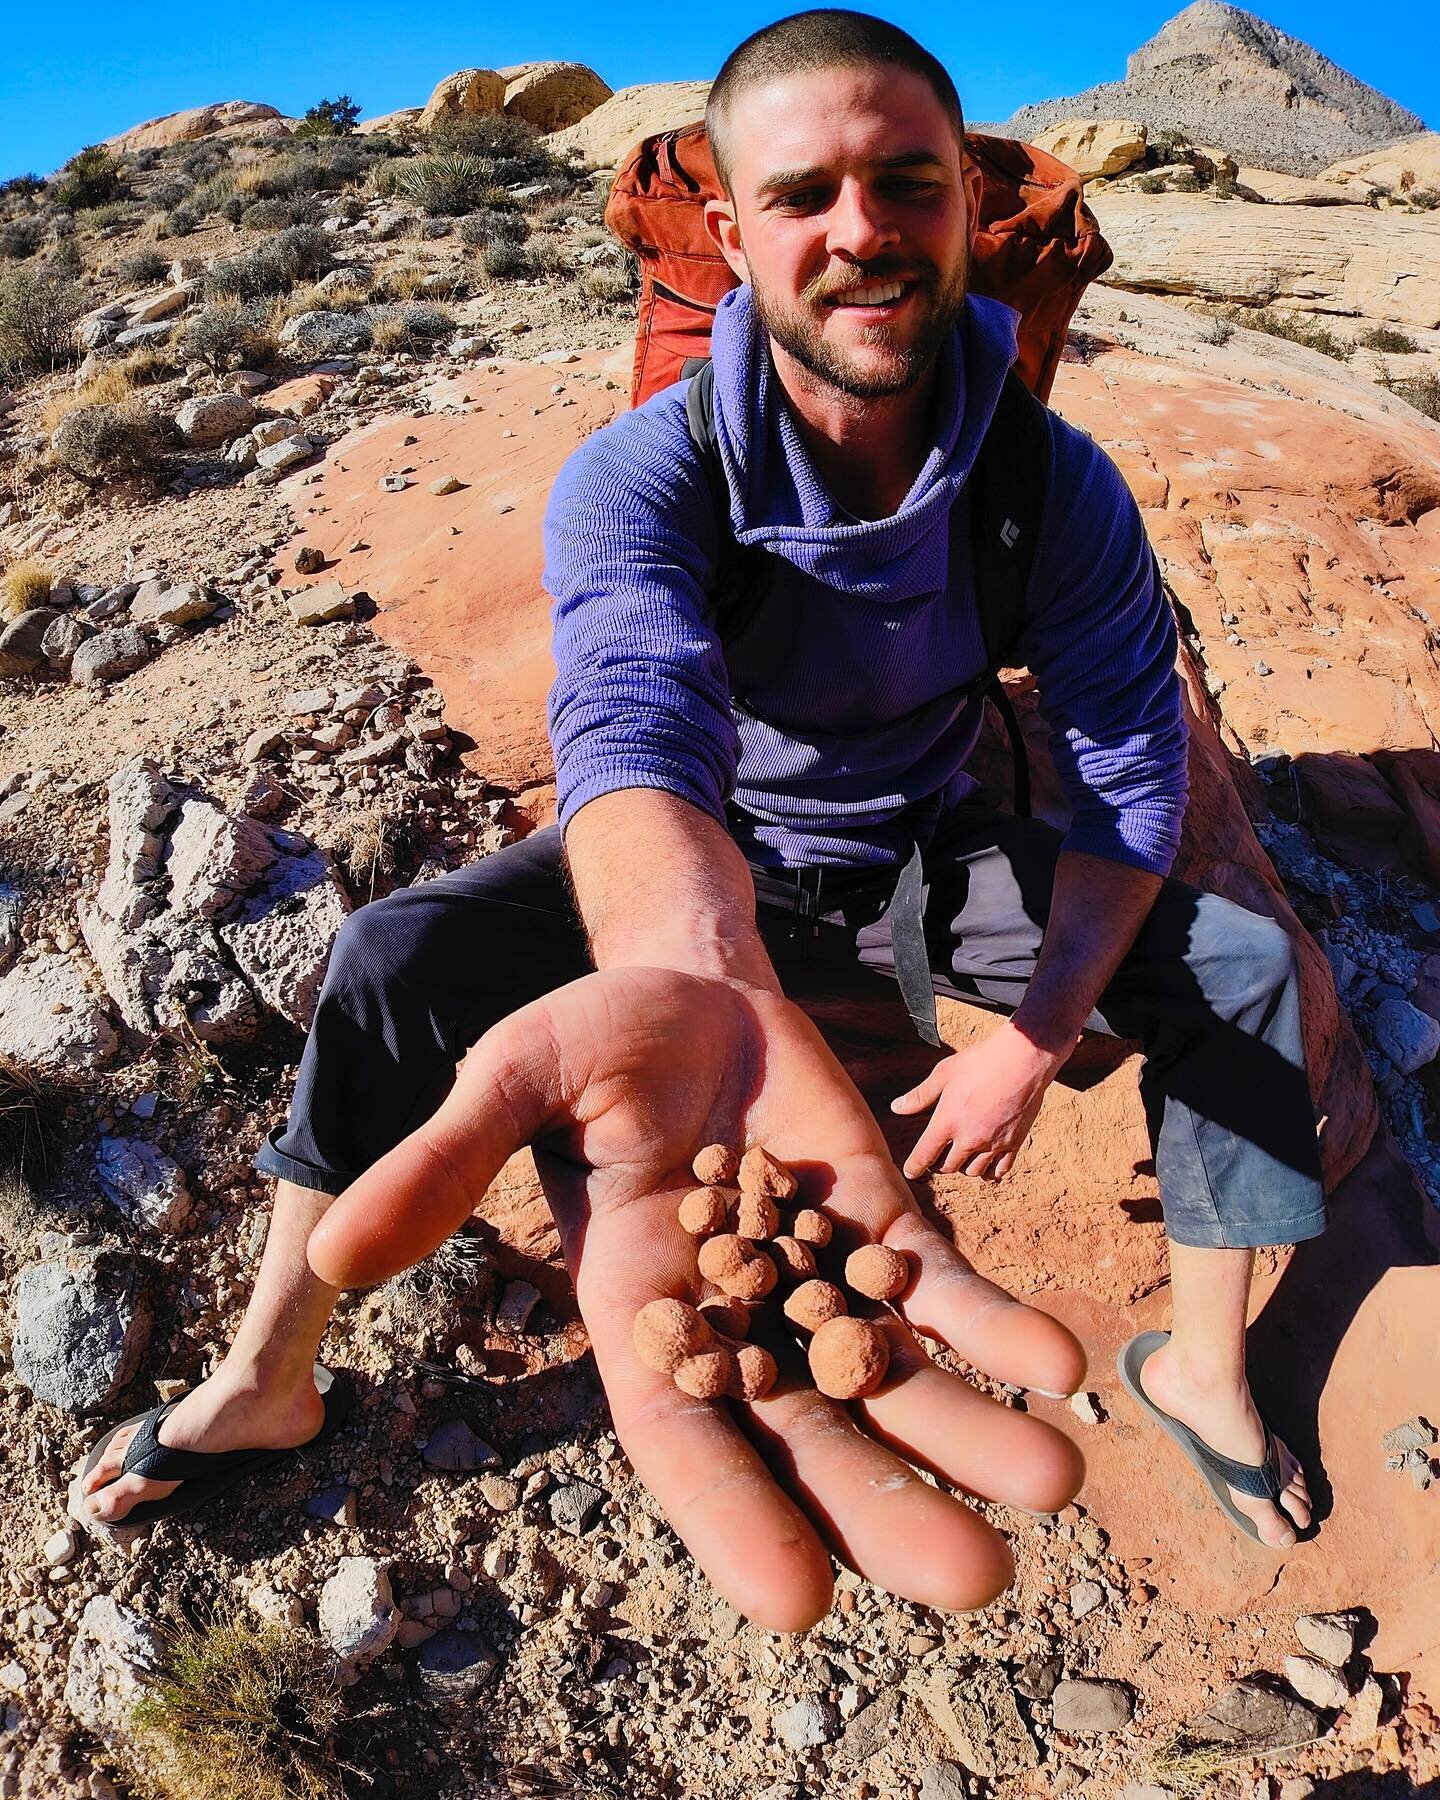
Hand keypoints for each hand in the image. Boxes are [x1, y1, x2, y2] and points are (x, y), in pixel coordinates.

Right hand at [308, 967, 1084, 1630]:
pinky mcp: (884, 1230)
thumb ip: (443, 1164)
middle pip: (810, 1440)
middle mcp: (735, 1325)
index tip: (804, 1603)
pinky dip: (996, 1329)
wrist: (691, 986)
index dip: (733, 1520)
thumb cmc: (591, 1037)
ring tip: (1056, 1475)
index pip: (679, 1441)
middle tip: (977, 1578)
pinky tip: (1059, 1362)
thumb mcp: (511, 1078)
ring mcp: (819, 1282)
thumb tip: (328, 1259)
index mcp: (637, 1315)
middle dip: (887, 1507)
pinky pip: (945, 1292)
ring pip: (894, 1381)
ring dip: (972, 1433)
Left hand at [892, 1020, 1060, 1179]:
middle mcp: (969, 1138)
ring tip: (963, 1158)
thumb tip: (896, 1107)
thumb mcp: (944, 1074)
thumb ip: (920, 1095)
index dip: (914, 1166)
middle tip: (939, 1157)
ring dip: (965, 1167)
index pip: (924, 1155)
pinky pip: (1000, 1170)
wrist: (1022, 1060)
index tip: (911, 1171)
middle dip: (940, 1165)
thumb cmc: (980, 1061)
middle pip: (949, 1167)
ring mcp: (993, 1143)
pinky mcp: (1014, 1142)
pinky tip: (988, 1165)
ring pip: (974, 1171)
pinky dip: (992, 1171)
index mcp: (947, 1122)